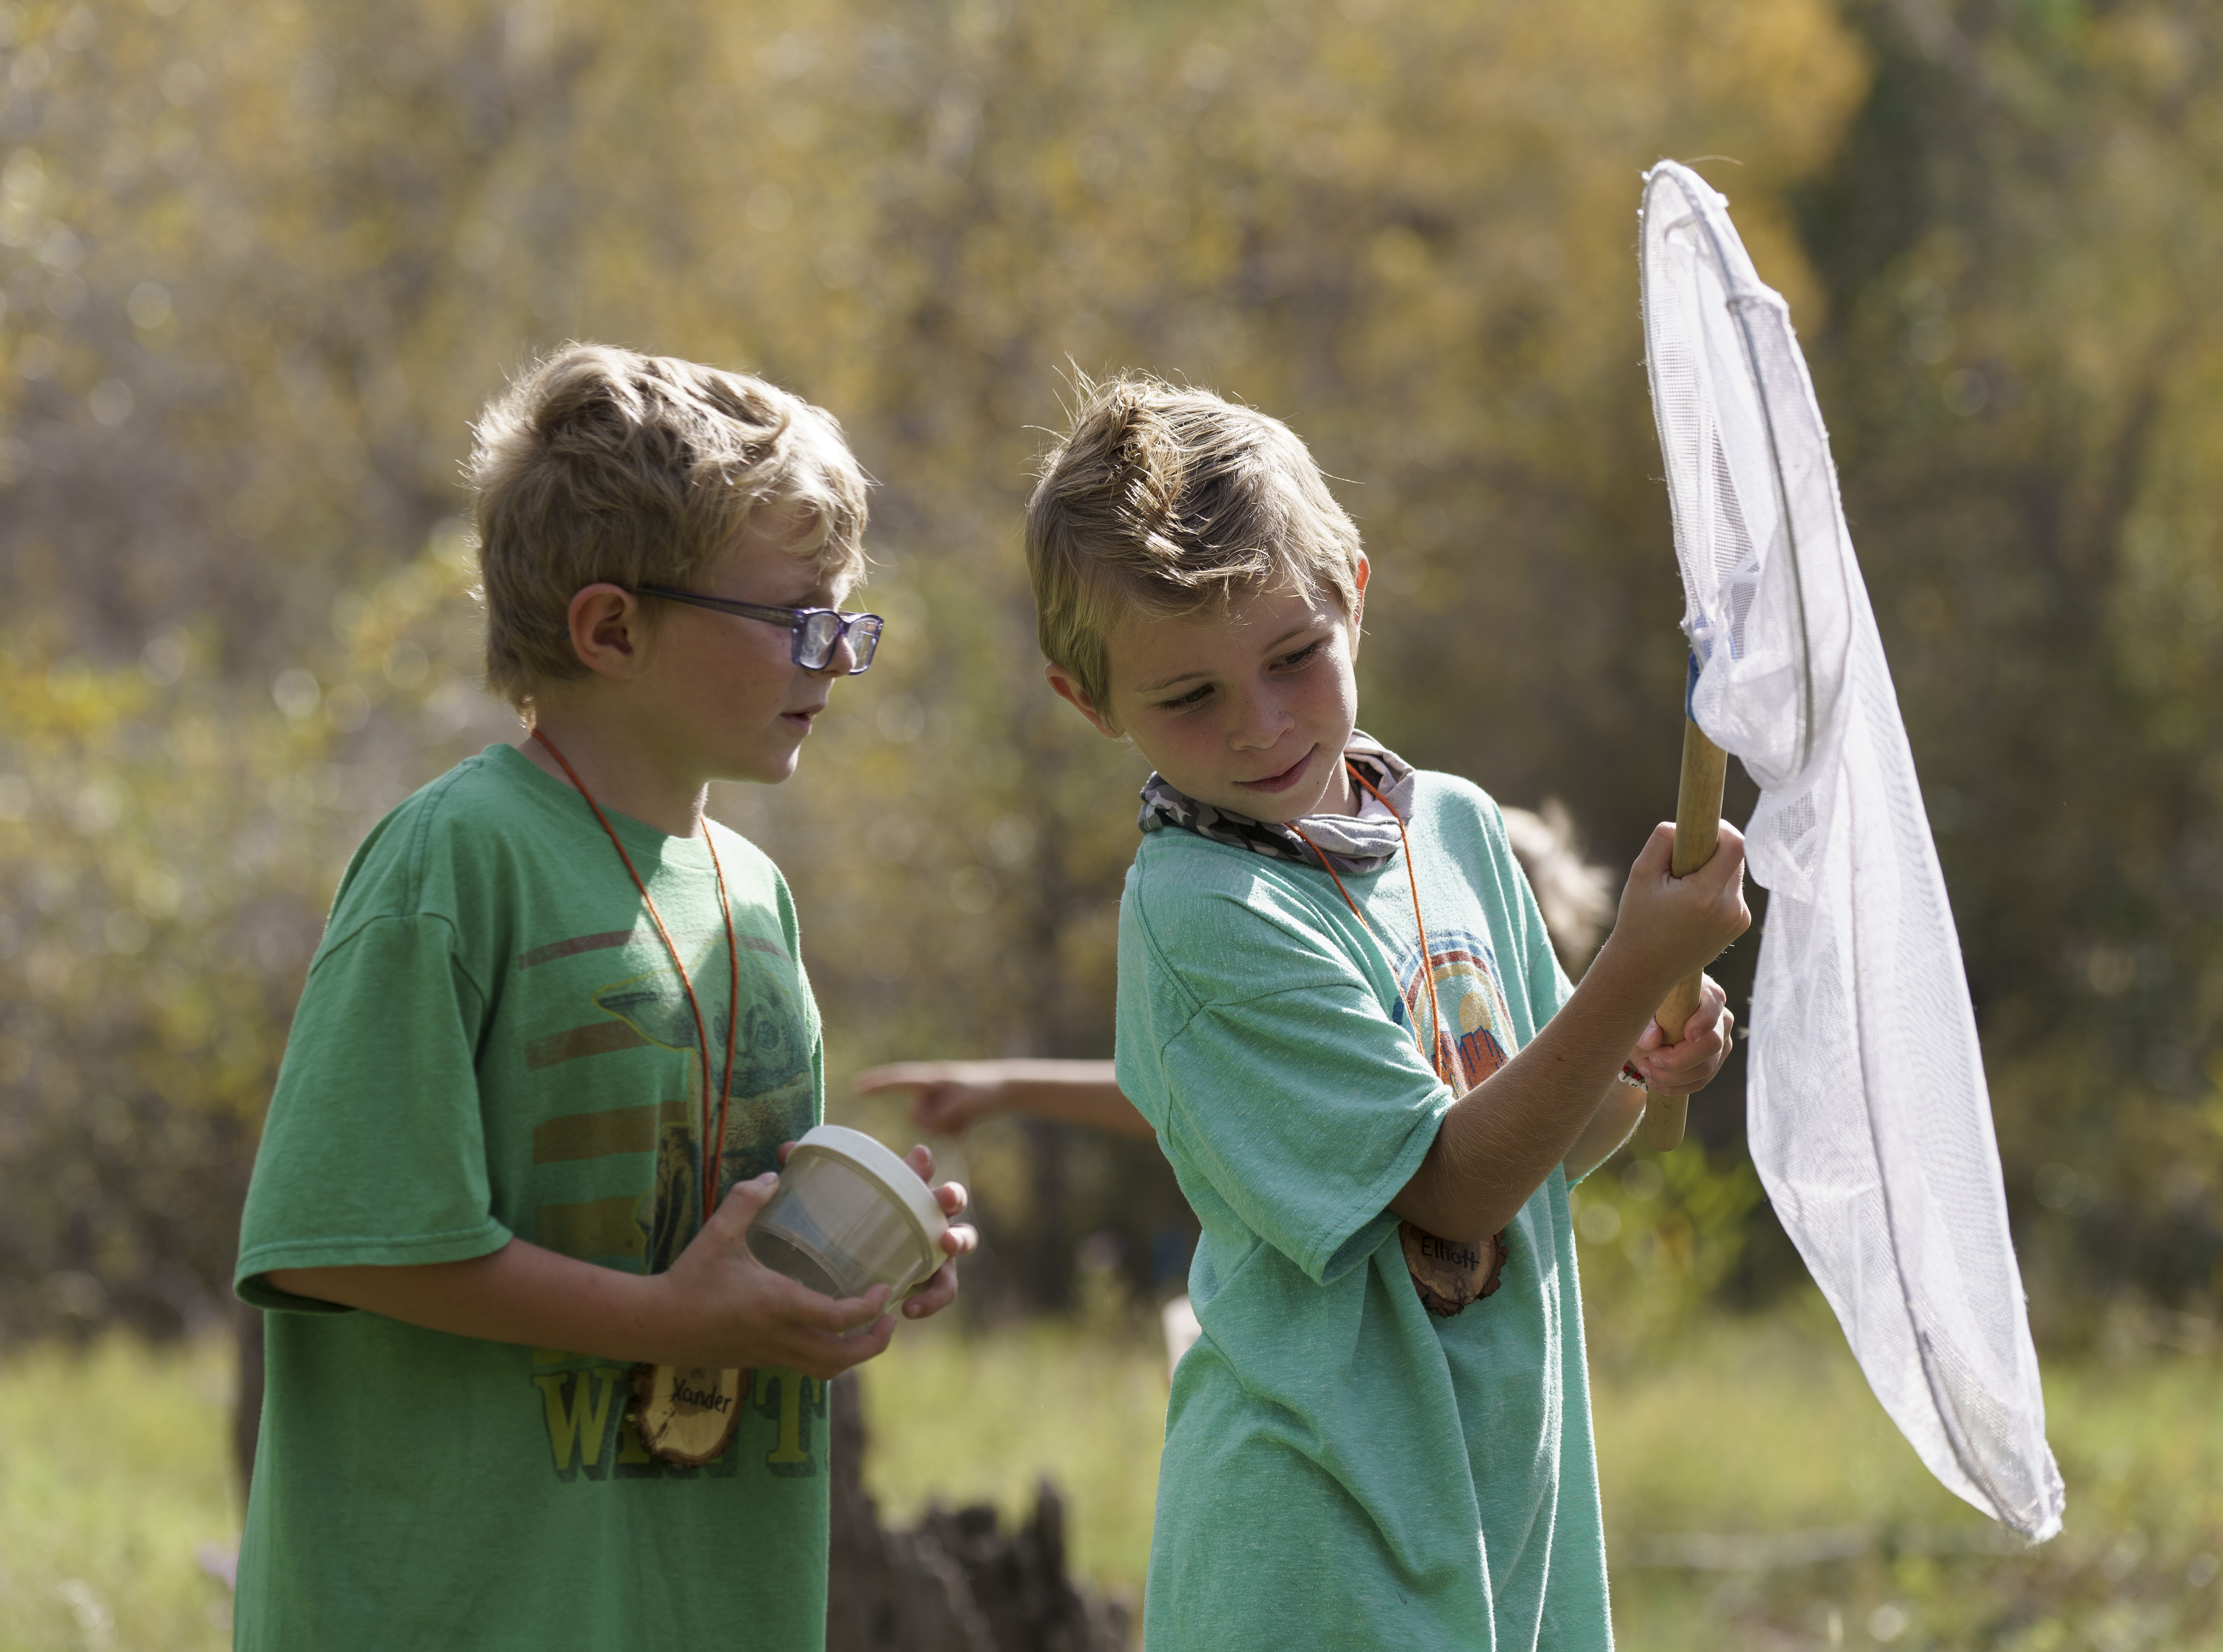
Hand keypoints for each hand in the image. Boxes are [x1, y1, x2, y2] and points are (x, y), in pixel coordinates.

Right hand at [652, 1172, 897, 1380]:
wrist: (653, 1325)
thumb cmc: (688, 1279)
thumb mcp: (717, 1234)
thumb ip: (746, 1201)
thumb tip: (773, 1175)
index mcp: (777, 1306)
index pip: (839, 1319)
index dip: (870, 1309)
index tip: (884, 1290)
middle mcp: (779, 1337)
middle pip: (841, 1358)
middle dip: (874, 1343)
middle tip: (890, 1317)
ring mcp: (769, 1356)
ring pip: (824, 1370)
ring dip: (853, 1356)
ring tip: (867, 1331)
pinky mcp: (758, 1362)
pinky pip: (803, 1367)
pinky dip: (825, 1356)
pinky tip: (826, 1332)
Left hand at [766, 1138, 975, 1322]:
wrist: (866, 1263)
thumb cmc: (853, 1222)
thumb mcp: (833, 1200)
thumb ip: (809, 1174)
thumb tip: (784, 1150)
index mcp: (907, 1189)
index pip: (920, 1168)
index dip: (922, 1162)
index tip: (918, 1157)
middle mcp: (929, 1213)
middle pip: (952, 1198)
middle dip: (952, 1194)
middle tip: (944, 1198)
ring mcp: (938, 1246)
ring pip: (961, 1241)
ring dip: (960, 1240)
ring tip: (947, 1246)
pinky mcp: (934, 1279)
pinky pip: (943, 1290)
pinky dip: (932, 1299)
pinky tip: (910, 1309)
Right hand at [854, 1061, 1010, 1135]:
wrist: (1006, 1087)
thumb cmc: (984, 1090)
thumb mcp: (963, 1103)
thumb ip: (940, 1115)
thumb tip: (921, 1123)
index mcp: (930, 1080)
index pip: (897, 1081)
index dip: (877, 1085)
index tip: (855, 1087)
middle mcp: (930, 1089)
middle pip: (916, 1117)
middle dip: (934, 1122)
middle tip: (959, 1113)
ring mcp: (937, 1101)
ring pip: (928, 1126)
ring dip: (947, 1127)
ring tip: (966, 1115)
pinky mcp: (945, 1111)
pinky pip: (940, 1130)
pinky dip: (954, 1130)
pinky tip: (967, 1122)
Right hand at [1606, 821, 1750, 996]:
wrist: (1646, 970)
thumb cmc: (1639, 921)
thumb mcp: (1641, 875)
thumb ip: (1662, 841)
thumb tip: (1682, 824)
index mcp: (1707, 895)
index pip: (1734, 845)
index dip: (1720, 828)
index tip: (1701, 828)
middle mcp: (1731, 909)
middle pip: (1735, 857)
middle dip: (1711, 850)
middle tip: (1681, 861)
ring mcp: (1739, 919)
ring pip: (1733, 874)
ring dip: (1712, 869)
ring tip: (1682, 888)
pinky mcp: (1740, 926)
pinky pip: (1732, 892)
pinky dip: (1715, 887)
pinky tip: (1690, 905)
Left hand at [1629, 974, 1734, 1095]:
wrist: (1652, 1025)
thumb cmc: (1650, 1010)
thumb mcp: (1643, 1011)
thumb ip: (1645, 1023)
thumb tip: (1652, 1040)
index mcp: (1706, 994)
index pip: (1714, 1004)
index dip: (1704, 1021)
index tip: (1687, 1035)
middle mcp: (1720, 1019)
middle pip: (1712, 1044)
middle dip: (1678, 1059)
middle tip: (1650, 1059)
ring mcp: (1721, 1043)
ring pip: (1706, 1069)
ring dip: (1671, 1077)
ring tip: (1645, 1069)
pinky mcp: (1714, 1063)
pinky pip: (1700, 1082)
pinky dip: (1675, 1086)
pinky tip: (1654, 1080)